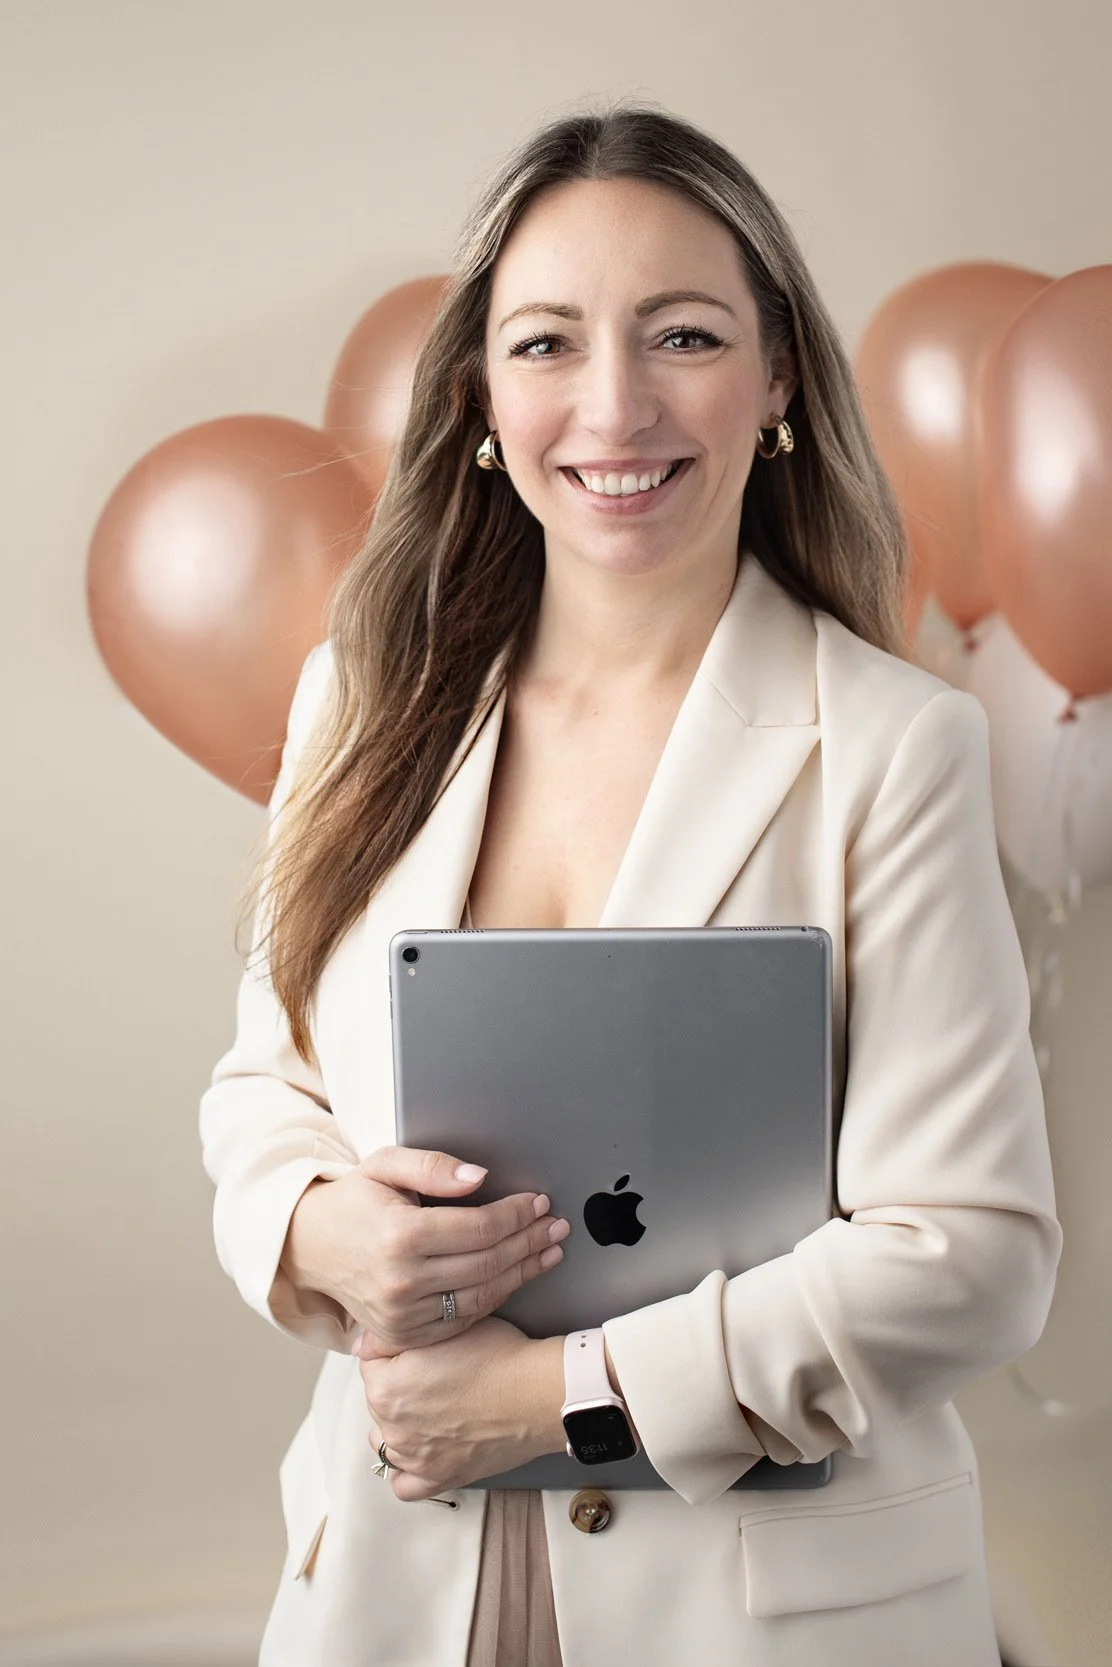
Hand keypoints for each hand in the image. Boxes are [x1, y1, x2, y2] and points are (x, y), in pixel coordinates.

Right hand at [281, 1147, 569, 1353]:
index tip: (539, 1201)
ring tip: (549, 1251)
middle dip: (529, 1241)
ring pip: (482, 1296)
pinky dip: (495, 1298)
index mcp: (399, 1236)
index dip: (516, 1214)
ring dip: (523, 1272)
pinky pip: (463, 1320)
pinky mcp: (404, 1334)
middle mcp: (401, 1281)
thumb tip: (480, 1178)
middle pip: (486, 1263)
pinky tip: (516, 1277)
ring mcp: (402, 1315)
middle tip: (556, 1225)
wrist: (311, 1248)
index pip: (478, 1228)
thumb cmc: (354, 1201)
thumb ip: (433, 1166)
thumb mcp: (384, 1166)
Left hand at [353, 1316, 565, 1500]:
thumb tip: (366, 1343)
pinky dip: (406, 1470)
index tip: (418, 1349)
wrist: (538, 1391)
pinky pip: (403, 1484)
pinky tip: (422, 1449)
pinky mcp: (438, 1477)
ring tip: (430, 1407)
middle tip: (434, 1372)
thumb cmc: (499, 1355)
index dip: (396, 1350)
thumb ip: (397, 1334)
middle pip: (377, 1399)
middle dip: (398, 1384)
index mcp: (386, 1385)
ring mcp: (413, 1456)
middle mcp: (392, 1425)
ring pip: (385, 1439)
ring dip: (399, 1423)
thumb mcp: (444, 1326)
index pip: (371, 1362)